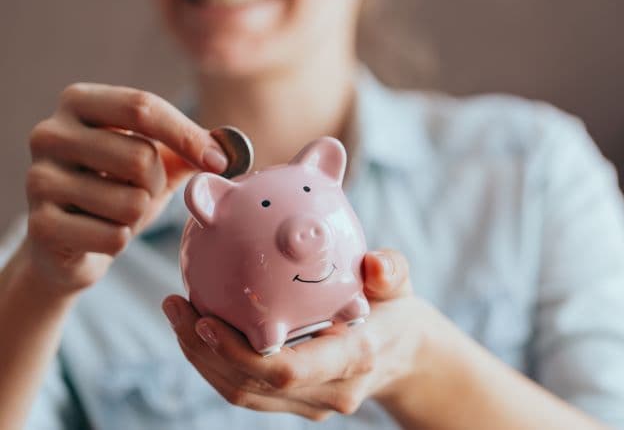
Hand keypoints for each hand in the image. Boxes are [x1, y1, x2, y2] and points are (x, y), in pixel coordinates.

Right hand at [24, 83, 227, 292]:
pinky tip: (98, 235)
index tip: (219, 162)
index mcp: (80, 103)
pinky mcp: (39, 226)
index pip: (142, 107)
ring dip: (138, 216)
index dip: (188, 135)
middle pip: (141, 157)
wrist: (68, 242)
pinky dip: (120, 242)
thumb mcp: (156, 160)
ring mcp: (37, 179)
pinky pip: (114, 238)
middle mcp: (50, 134)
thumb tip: (231, 149)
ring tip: (116, 213)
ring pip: (131, 202)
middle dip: (157, 185)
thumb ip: (191, 147)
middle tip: (140, 192)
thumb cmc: (117, 189)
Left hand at [163, 249, 429, 420]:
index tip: (205, 321)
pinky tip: (199, 327)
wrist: (404, 355)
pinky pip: (248, 389)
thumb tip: (374, 264)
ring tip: (177, 313)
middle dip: (204, 352)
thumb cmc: (395, 311)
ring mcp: (311, 402)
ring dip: (202, 358)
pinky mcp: (297, 401)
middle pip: (251, 386)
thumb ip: (391, 271)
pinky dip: (217, 361)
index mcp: (352, 360)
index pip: (288, 371)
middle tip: (175, 305)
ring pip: (242, 393)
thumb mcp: (400, 284)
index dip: (241, 354)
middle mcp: (328, 391)